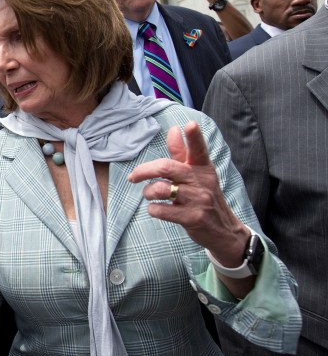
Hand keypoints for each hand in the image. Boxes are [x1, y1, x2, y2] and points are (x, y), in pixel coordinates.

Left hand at [127, 121, 247, 265]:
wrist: (223, 231)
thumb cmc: (203, 197)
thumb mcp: (197, 174)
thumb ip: (182, 154)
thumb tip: (173, 129)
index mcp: (203, 168)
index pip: (199, 150)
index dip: (194, 137)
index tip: (190, 125)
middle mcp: (201, 181)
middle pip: (167, 168)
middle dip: (144, 171)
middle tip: (133, 177)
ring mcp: (198, 200)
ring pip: (161, 189)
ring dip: (149, 192)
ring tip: (150, 195)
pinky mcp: (192, 218)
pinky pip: (161, 210)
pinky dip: (153, 209)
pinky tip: (157, 209)